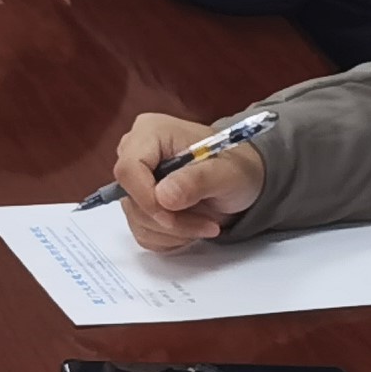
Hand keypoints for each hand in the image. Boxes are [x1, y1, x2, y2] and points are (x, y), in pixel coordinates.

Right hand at [111, 112, 265, 252]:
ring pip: (137, 220)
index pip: (128, 169)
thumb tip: (162, 196)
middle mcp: (135, 153)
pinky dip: (169, 239)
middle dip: (168, 220)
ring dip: (173, 233)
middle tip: (207, 224)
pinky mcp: (139, 204)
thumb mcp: (226, 173)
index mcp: (151, 132)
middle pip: (130, 197)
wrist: (242, 180)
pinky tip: (191, 225)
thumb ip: (196, 181)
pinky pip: (142, 232)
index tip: (174, 216)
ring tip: (206, 223)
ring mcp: (135, 180)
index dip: (146, 197)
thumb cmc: (236, 168)